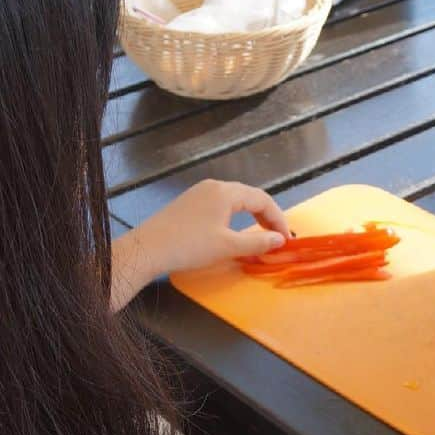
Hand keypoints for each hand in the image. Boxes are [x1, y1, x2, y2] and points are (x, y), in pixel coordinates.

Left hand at [111, 181, 289, 307]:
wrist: (148, 248)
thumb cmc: (190, 246)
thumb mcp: (228, 246)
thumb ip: (257, 242)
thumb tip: (280, 239)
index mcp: (226, 191)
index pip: (262, 199)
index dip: (278, 218)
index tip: (286, 239)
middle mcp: (214, 186)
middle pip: (249, 196)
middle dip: (266, 216)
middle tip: (276, 237)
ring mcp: (199, 193)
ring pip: (234, 200)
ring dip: (250, 216)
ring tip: (259, 235)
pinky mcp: (188, 203)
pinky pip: (219, 205)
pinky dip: (234, 217)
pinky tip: (232, 231)